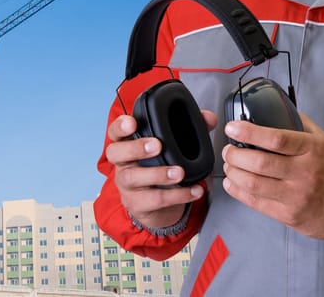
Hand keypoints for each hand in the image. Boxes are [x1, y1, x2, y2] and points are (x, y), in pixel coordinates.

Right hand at [105, 110, 216, 227]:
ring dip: (158, 174)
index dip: (120, 126)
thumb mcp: (173, 147)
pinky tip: (194, 190)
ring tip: (179, 172)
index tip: (132, 122)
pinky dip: (177, 195)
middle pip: (115, 152)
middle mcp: (123, 163)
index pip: (115, 132)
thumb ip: (190, 129)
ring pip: (133, 177)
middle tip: (157, 146)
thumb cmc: (161, 168)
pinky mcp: (137, 203)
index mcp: (128, 144)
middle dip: (136, 148)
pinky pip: (154, 200)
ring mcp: (127, 184)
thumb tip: (209, 118)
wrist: (156, 206)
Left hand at [221, 113, 323, 240]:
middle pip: (259, 163)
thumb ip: (300, 124)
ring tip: (229, 165)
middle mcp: (304, 173)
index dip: (249, 132)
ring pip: (253, 184)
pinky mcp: (288, 215)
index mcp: (312, 150)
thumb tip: (275, 107)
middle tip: (228, 150)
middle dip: (235, 155)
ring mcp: (296, 196)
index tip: (232, 128)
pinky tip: (232, 183)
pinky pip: (255, 203)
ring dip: (233, 173)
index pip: (277, 139)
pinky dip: (238, 191)